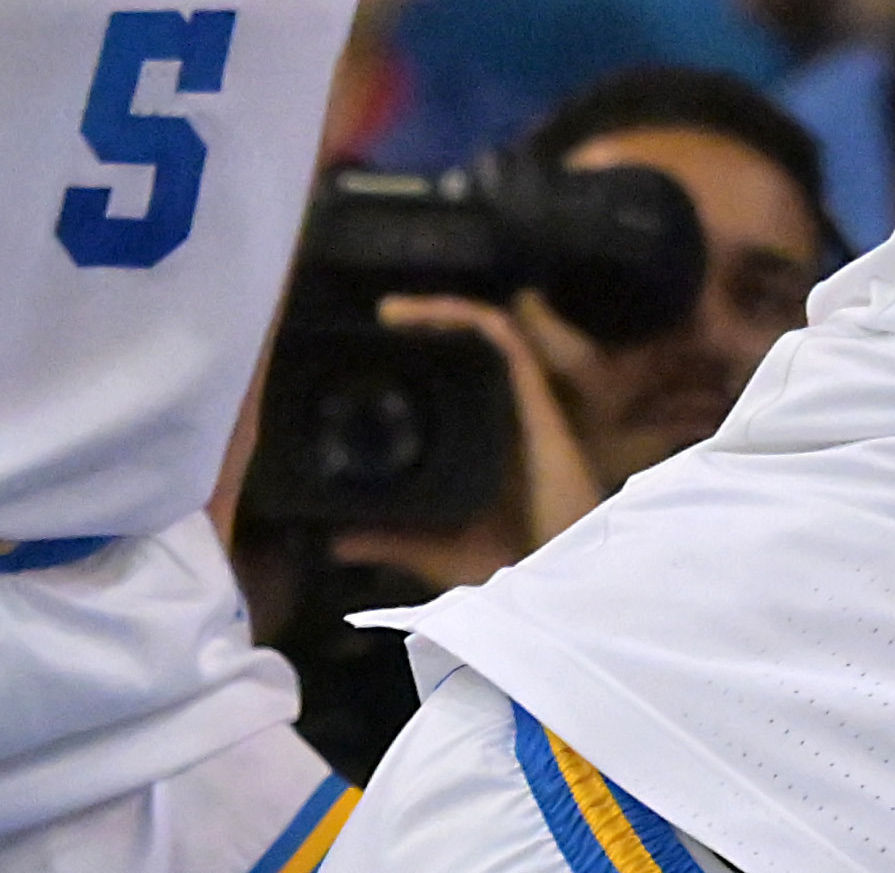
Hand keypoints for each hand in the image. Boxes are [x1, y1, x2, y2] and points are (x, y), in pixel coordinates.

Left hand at [329, 292, 606, 588]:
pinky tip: (434, 314)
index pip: (462, 382)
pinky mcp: (538, 401)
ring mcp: (525, 405)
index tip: (377, 351)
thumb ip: (393, 541)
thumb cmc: (511, 568)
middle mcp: (509, 415)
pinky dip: (472, 319)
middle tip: (382, 317)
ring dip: (442, 312)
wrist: (558, 584)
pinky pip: (509, 343)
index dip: (427, 357)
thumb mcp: (437, 550)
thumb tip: (336, 542)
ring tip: (392, 311)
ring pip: (489, 336)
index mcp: (490, 442)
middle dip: (430, 323)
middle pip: (474, 349)